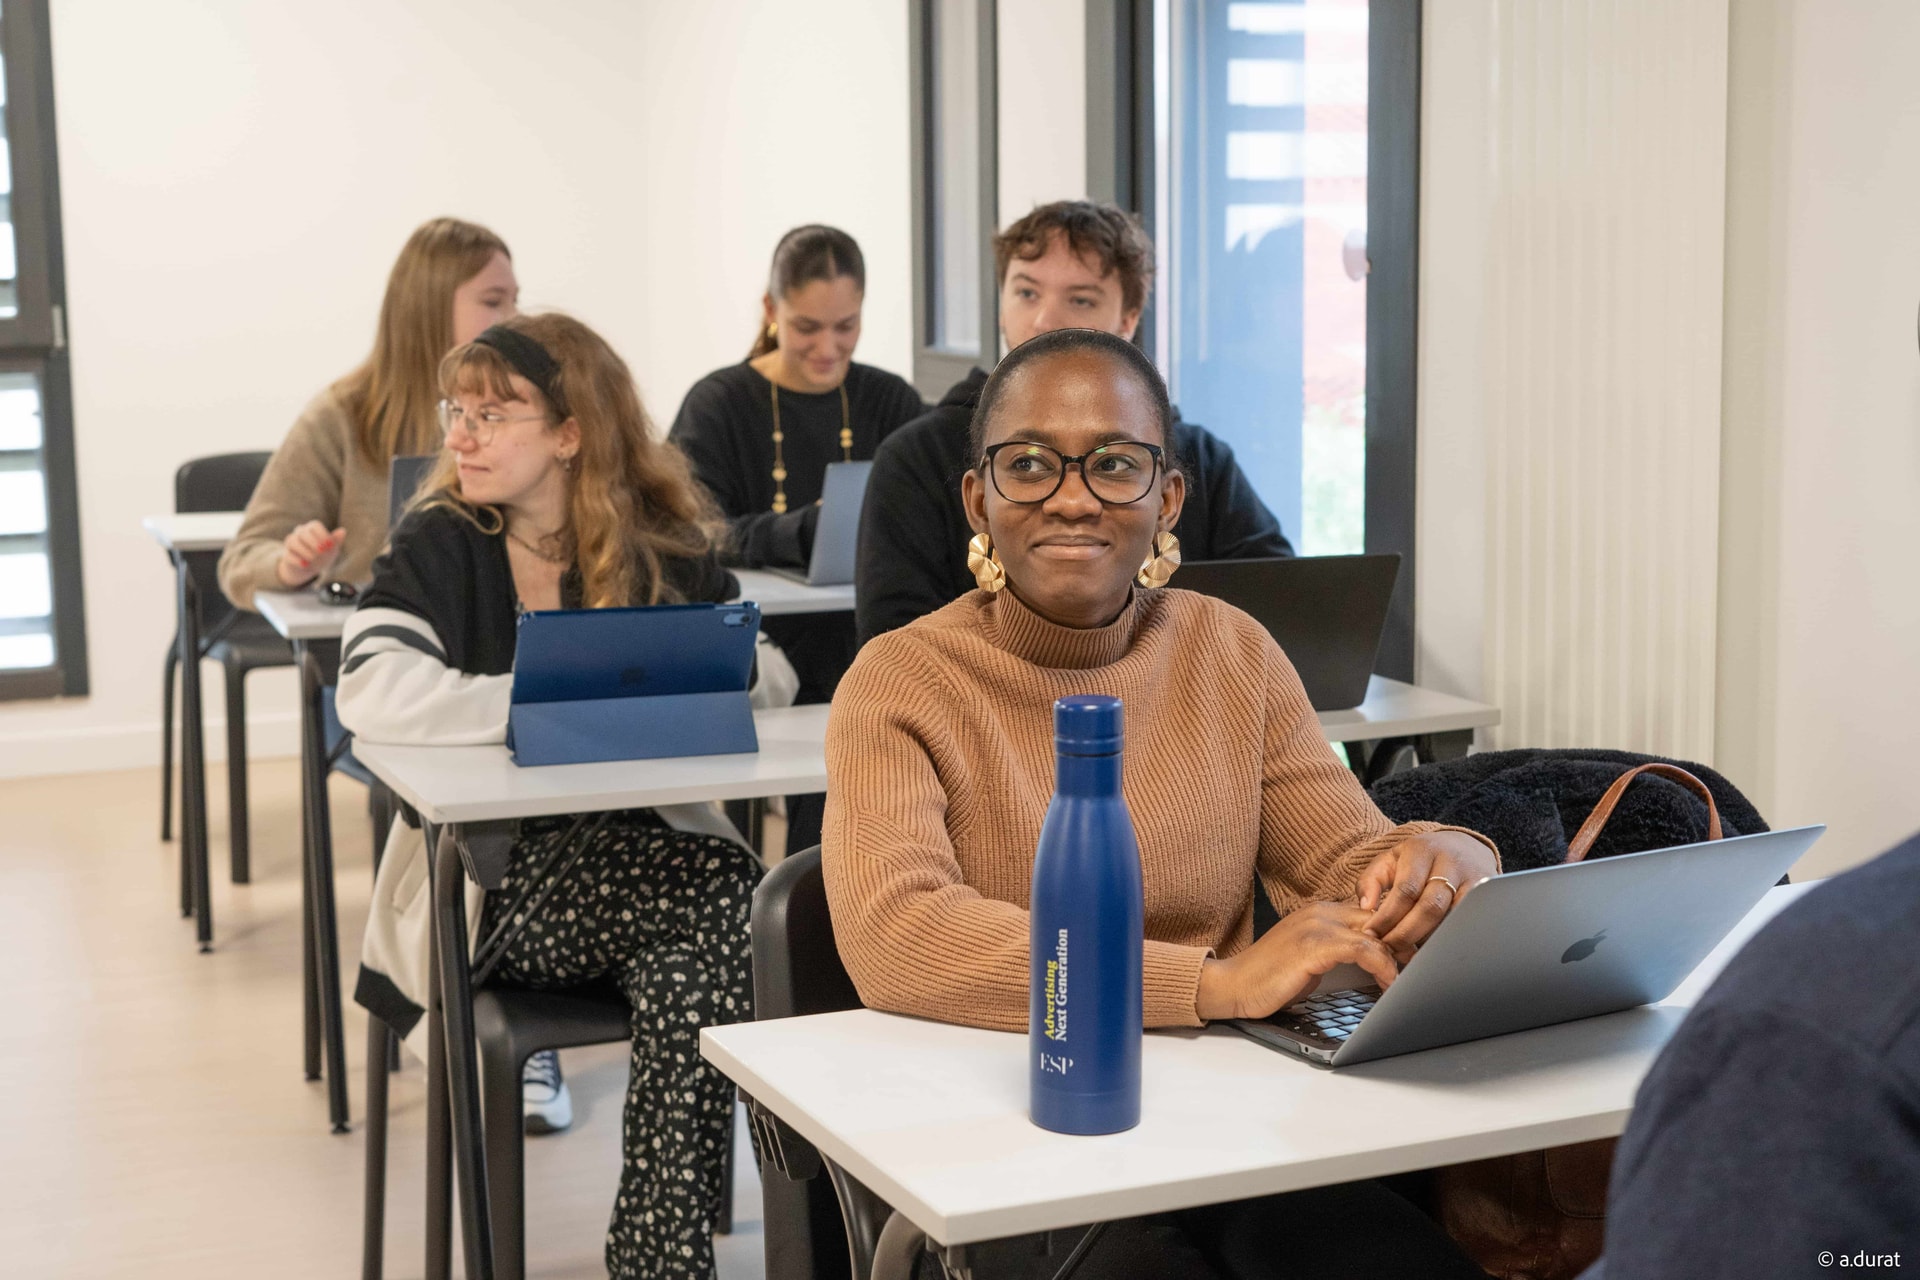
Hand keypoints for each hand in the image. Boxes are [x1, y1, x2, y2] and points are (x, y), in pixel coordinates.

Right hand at [276, 521, 345, 586]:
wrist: (310, 568)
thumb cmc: (323, 554)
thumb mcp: (332, 549)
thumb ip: (336, 541)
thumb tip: (343, 531)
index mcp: (312, 529)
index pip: (315, 525)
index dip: (322, 534)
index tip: (330, 545)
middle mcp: (300, 533)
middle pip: (303, 532)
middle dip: (313, 542)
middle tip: (322, 552)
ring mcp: (291, 543)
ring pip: (292, 541)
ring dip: (304, 550)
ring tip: (313, 558)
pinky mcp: (286, 555)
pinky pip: (288, 555)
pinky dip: (297, 560)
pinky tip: (305, 565)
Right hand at [1195, 902, 1399, 1021]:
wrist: (1233, 984)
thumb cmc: (1271, 977)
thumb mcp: (1311, 958)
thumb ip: (1340, 951)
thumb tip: (1374, 960)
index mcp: (1321, 911)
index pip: (1373, 914)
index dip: (1397, 936)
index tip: (1414, 958)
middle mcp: (1321, 911)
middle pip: (1381, 919)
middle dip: (1406, 944)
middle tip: (1421, 969)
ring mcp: (1317, 926)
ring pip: (1377, 933)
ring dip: (1399, 959)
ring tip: (1408, 980)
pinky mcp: (1314, 946)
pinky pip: (1364, 950)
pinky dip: (1383, 968)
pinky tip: (1389, 984)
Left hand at [1356, 831, 1497, 962]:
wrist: (1463, 846)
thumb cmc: (1420, 859)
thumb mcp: (1391, 860)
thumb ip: (1371, 880)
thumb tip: (1366, 907)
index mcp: (1422, 851)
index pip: (1405, 890)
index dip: (1387, 917)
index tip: (1372, 934)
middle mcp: (1451, 863)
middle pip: (1430, 907)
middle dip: (1406, 934)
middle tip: (1390, 949)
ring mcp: (1474, 879)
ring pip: (1452, 919)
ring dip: (1428, 941)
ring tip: (1410, 954)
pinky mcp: (1489, 896)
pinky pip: (1469, 923)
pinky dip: (1450, 940)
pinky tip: (1434, 950)